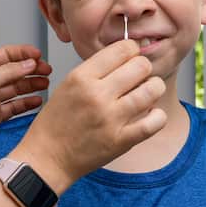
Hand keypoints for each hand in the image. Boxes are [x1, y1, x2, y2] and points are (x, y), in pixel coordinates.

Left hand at [0, 44, 52, 170]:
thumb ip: (7, 73)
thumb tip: (29, 63)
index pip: (5, 55)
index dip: (22, 53)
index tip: (38, 54)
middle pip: (14, 72)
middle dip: (31, 70)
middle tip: (47, 71)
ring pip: (17, 90)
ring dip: (31, 86)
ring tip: (45, 84)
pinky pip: (16, 108)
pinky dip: (27, 104)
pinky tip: (37, 101)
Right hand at [14, 39, 164, 186]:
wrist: (47, 157)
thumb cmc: (56, 122)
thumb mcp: (67, 85)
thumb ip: (95, 70)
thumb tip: (126, 57)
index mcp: (81, 77)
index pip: (122, 49)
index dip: (132, 50)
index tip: (131, 56)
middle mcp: (97, 95)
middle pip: (141, 65)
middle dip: (143, 68)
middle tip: (139, 76)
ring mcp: (110, 118)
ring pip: (152, 89)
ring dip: (154, 88)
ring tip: (146, 93)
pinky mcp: (121, 140)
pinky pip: (155, 122)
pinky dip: (158, 116)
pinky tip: (151, 114)